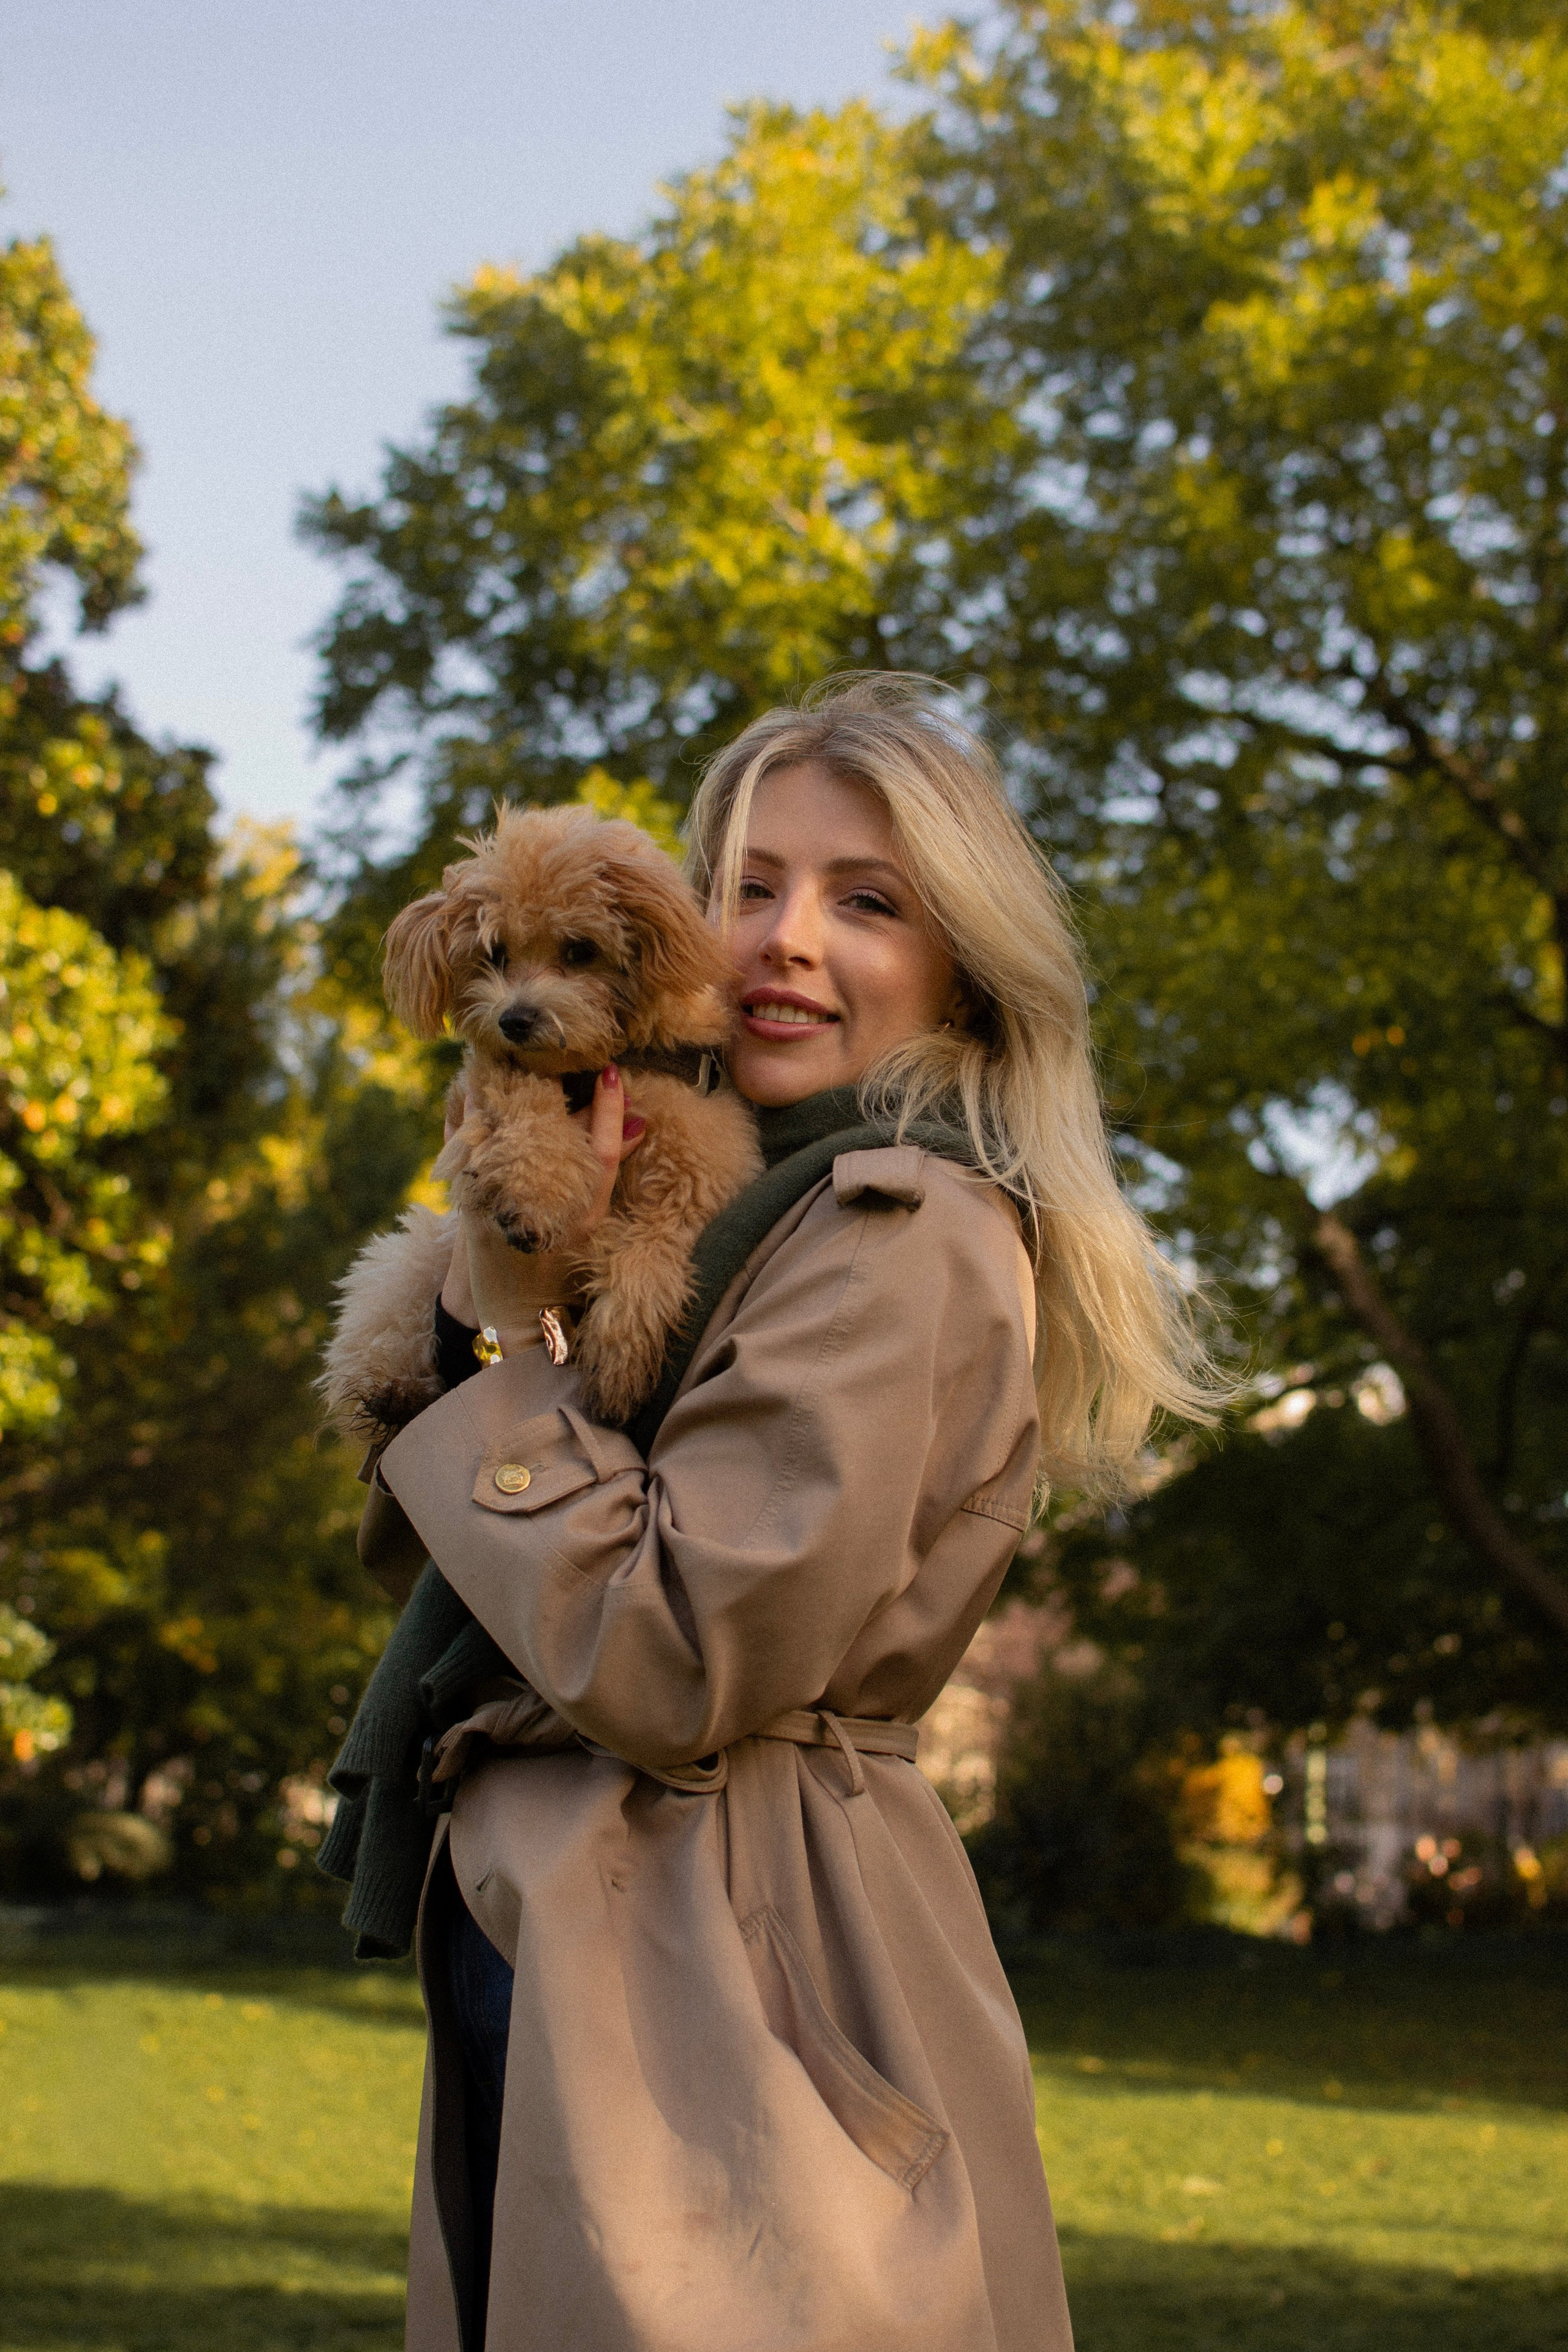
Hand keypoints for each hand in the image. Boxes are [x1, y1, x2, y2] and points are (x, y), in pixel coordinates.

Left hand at [438, 1067, 644, 1349]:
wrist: (518, 1323)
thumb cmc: (560, 1271)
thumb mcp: (594, 1222)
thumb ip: (609, 1171)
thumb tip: (637, 1121)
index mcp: (587, 1215)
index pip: (606, 1152)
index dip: (610, 1110)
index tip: (612, 1070)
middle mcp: (549, 1211)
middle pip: (549, 1136)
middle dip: (541, 1088)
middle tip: (536, 1049)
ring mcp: (508, 1212)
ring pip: (500, 1138)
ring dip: (494, 1094)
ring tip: (493, 1056)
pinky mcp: (471, 1215)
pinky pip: (463, 1155)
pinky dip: (459, 1121)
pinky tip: (461, 1092)